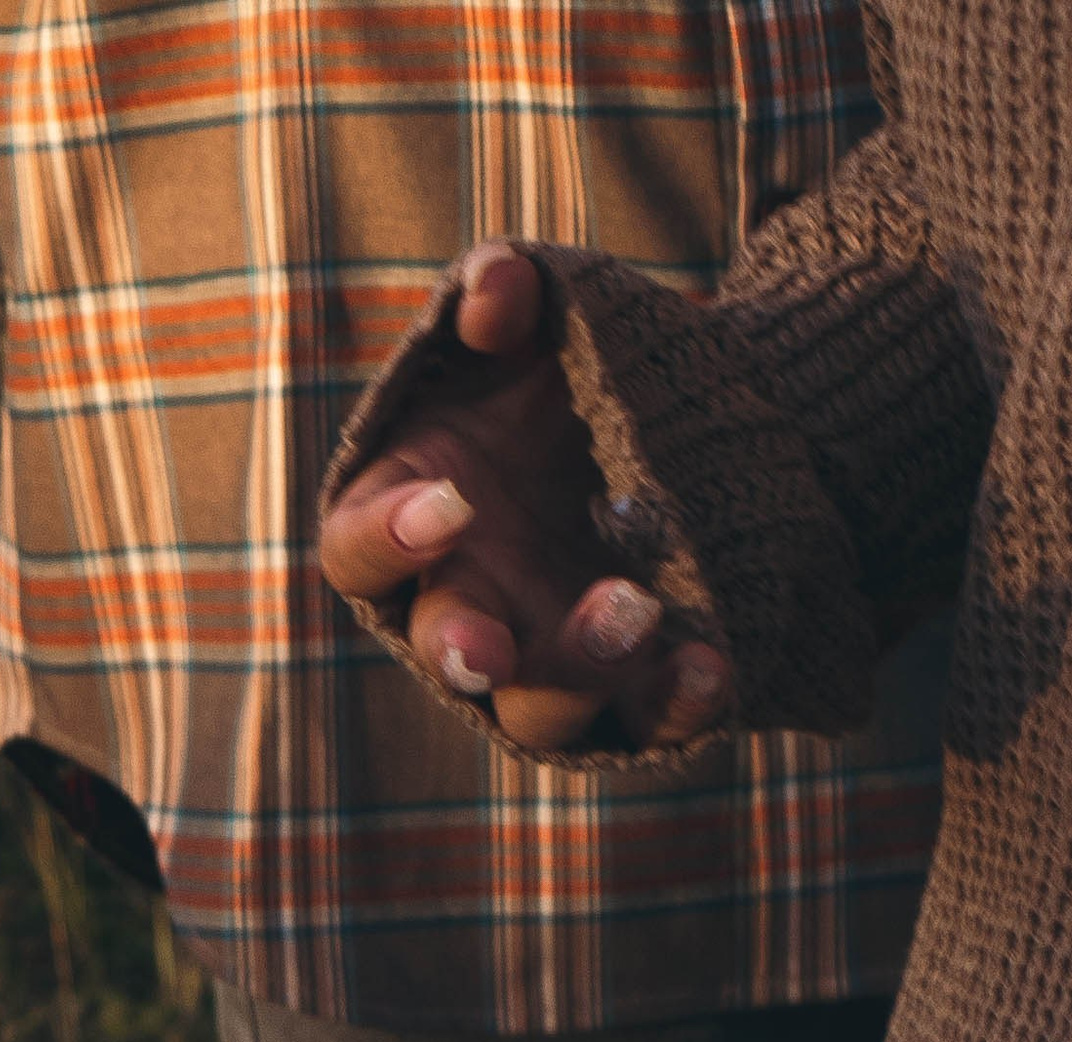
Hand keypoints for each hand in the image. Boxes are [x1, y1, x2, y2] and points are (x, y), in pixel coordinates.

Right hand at [319, 244, 731, 753]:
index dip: (388, 538)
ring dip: (579, 670)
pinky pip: (644, 723)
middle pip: (450, 653)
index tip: (449, 502)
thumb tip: (498, 288)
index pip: (358, 553)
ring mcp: (546, 661)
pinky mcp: (627, 694)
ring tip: (638, 611)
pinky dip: (676, 704)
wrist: (679, 426)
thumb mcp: (541, 322)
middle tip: (494, 649)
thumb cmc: (566, 375)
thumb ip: (511, 299)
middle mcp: (471, 605)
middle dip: (467, 653)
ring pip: (541, 710)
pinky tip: (712, 666)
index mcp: (411, 521)